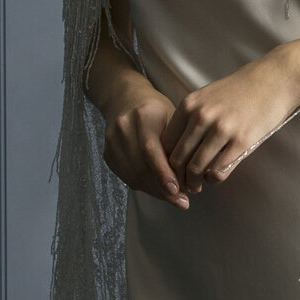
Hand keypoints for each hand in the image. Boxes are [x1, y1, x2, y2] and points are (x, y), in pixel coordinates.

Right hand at [103, 82, 190, 207]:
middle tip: (182, 201)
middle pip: (141, 166)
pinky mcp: (107, 152)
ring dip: (154, 191)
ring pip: (132, 175)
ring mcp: (111, 140)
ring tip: (173, 198)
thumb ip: (179, 144)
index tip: (180, 192)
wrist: (126, 98)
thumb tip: (193, 178)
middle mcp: (123, 127)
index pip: (151, 150)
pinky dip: (144, 186)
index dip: (164, 174)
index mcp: (143, 114)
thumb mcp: (173, 117)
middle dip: (162, 188)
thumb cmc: (156, 109)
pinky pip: (126, 176)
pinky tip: (158, 190)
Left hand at [161, 38, 299, 193]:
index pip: (167, 142)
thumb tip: (178, 147)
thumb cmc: (242, 89)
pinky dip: (213, 179)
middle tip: (183, 185)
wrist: (275, 79)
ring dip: (195, 182)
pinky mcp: (241, 141)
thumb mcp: (208, 96)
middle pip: (178, 158)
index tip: (172, 171)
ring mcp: (221, 129)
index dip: (166, 162)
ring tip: (198, 185)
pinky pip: (219, 170)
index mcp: (189, 105)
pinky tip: (215, 177)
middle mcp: (201, 117)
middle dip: (178, 177)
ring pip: (196, 167)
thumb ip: (191, 117)